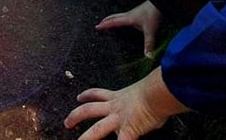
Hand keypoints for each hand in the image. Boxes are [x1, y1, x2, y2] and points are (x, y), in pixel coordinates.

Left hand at [64, 67, 187, 139]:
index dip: (87, 95)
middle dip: (76, 116)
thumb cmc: (156, 90)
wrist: (158, 92)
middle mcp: (115, 107)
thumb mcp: (143, 92)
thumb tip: (149, 99)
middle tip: (66, 123)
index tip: (79, 97)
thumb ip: (140, 98)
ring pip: (97, 129)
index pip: (98, 94)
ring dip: (85, 138)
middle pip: (89, 110)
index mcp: (118, 96)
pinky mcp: (127, 131)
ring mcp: (119, 120)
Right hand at [96, 1, 161, 58]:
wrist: (159, 2)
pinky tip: (125, 22)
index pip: (113, 22)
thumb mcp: (150, 31)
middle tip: (100, 24)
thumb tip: (148, 57)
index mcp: (128, 19)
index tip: (97, 27)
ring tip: (109, 23)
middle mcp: (128, 15)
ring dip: (112, 18)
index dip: (104, 25)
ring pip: (119, 15)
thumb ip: (149, 44)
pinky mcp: (137, 12)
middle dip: (106, 21)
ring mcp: (133, 13)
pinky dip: (120, 18)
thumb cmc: (153, 14)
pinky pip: (125, 16)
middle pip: (113, 17)